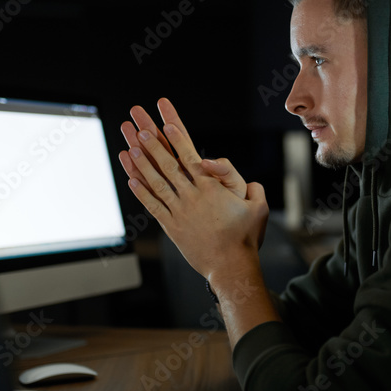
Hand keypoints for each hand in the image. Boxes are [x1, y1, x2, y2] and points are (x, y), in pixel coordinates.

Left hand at [119, 117, 267, 281]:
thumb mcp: (259, 209)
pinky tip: (132, 181)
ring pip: (158, 183)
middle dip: (154, 145)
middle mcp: (193, 197)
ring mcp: (180, 212)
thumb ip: (256, 190)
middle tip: (140, 129)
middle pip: (170, 165)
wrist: (231, 266)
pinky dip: (142, 193)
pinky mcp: (172, 227)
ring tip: (130, 149)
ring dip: (143, 165)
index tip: (167, 124)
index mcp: (212, 188)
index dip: (178, 139)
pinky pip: (154, 207)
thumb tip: (253, 182)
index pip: (191, 157)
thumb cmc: (246, 238)